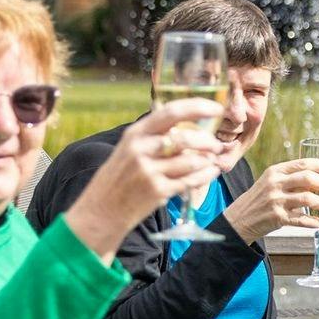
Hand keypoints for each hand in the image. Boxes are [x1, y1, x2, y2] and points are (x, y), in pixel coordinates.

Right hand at [62, 101, 224, 262]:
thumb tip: (188, 124)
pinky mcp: (157, 191)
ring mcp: (149, 171)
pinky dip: (205, 176)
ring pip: (191, 161)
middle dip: (208, 141)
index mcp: (135, 134)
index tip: (217, 108)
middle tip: (217, 145)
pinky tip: (211, 173)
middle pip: (185, 138)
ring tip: (213, 161)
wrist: (100, 211)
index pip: (171, 112)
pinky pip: (190, 181)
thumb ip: (154, 136)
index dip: (198, 107)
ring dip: (208, 160)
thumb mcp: (128, 149)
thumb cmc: (119, 178)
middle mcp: (140, 150)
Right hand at [223, 158, 318, 242]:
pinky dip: (313, 221)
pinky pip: (301, 219)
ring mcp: (276, 201)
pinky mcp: (277, 218)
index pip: (304, 163)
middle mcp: (275, 184)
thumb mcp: (271, 182)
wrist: (238, 219)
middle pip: (308, 178)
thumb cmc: (260, 199)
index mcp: (275, 171)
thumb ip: (291, 179)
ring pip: (307, 199)